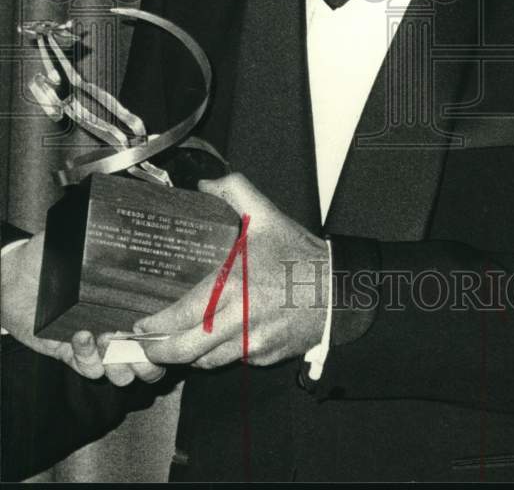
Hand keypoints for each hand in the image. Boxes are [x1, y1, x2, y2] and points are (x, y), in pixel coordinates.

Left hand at [1, 231, 163, 385]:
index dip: (169, 329)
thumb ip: (106, 241)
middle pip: (151, 361)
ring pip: (123, 373)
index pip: (164, 323)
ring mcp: (98, 344)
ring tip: (107, 336)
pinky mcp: (73, 355)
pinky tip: (81, 334)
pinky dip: (88, 357)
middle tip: (136, 337)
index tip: (161, 319)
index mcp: (131, 301)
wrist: (13, 275)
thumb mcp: (82, 242)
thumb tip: (130, 229)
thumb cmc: (50, 254)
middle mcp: (120, 326)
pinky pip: (89, 369)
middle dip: (149, 358)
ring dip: (119, 362)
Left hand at [135, 173, 328, 368]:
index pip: (183, 315)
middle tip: (145, 346)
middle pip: (187, 350)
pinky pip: (233, 361)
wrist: (338, 290)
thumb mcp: (268, 217)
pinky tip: (213, 341)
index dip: (157, 325)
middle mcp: (240, 320)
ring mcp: (253, 343)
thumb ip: (235, 191)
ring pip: (207, 362)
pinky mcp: (265, 356)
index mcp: (235, 286)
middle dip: (160, 353)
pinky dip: (218, 355)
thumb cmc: (300, 255)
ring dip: (188, 356)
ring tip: (174, 345)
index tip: (142, 322)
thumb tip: (205, 184)